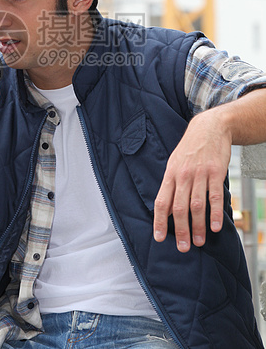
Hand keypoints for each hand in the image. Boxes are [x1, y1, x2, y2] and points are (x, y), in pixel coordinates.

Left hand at [153, 109, 231, 251]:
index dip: (159, 221)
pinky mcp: (216, 172)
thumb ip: (171, 187)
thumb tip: (166, 211)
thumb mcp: (174, 164)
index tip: (159, 238)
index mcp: (170, 174)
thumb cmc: (190, 149)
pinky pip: (215, 196)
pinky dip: (215, 213)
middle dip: (180, 230)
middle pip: (180, 208)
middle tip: (183, 247)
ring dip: (198, 226)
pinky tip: (215, 226)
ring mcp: (200, 174)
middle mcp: (183, 175)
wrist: (209, 128)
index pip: (162, 202)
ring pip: (197, 205)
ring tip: (199, 241)